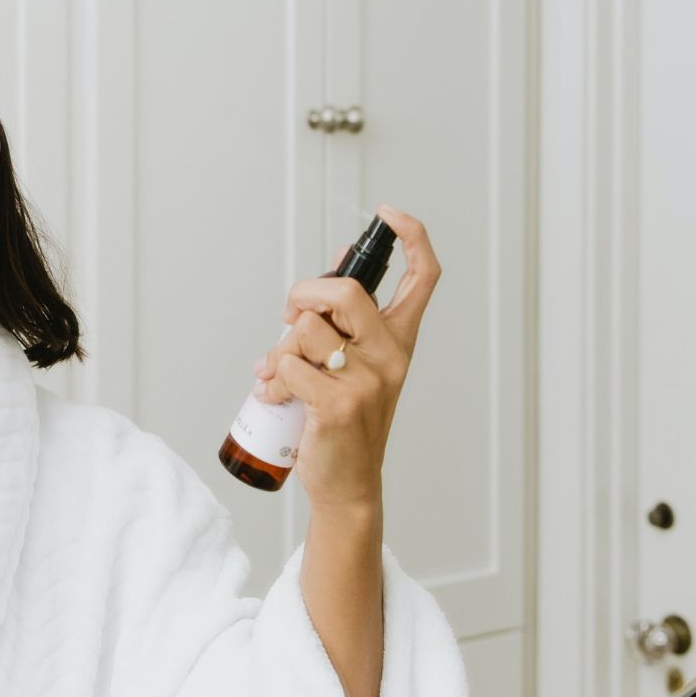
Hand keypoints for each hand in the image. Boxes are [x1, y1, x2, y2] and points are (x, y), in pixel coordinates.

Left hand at [251, 204, 441, 509]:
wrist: (347, 483)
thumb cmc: (344, 421)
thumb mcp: (355, 366)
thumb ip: (345, 322)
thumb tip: (335, 261)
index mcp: (399, 340)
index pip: (423, 277)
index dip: (411, 237)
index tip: (389, 214)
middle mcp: (390, 355)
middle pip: (344, 290)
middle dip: (302, 294)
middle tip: (290, 318)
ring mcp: (367, 380)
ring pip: (305, 329)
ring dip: (279, 349)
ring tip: (279, 373)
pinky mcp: (337, 404)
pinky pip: (288, 365)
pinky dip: (272, 378)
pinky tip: (275, 395)